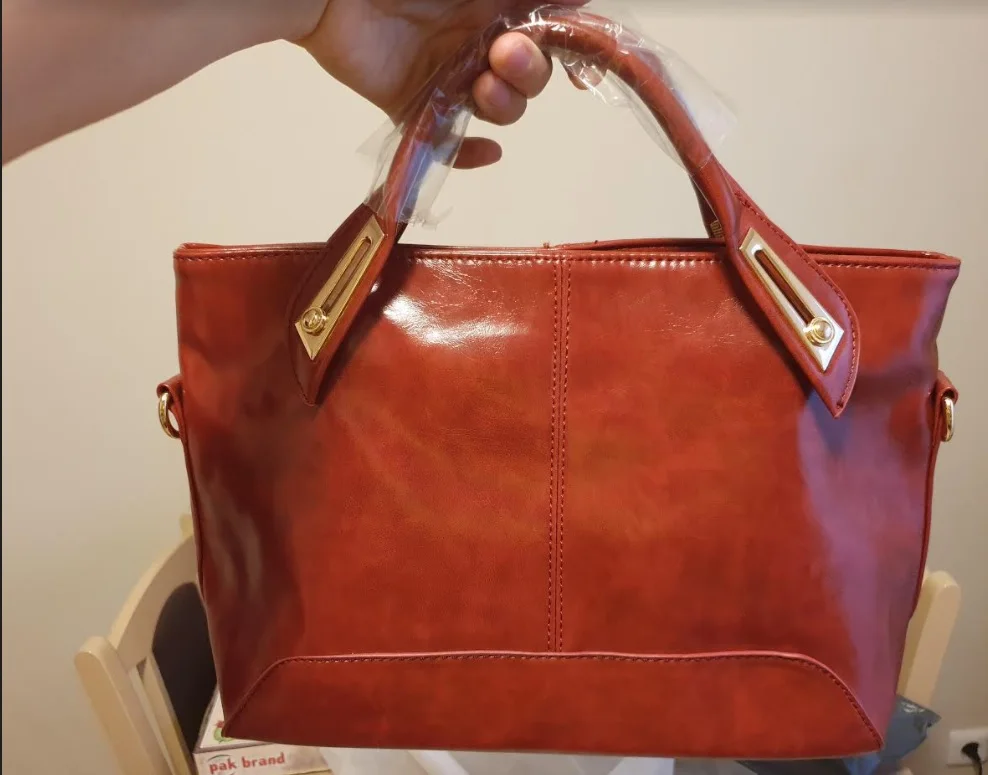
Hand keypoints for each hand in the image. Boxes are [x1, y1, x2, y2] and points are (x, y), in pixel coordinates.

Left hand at [297, 0, 588, 167]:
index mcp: (494, 4)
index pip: (546, 34)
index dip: (567, 50)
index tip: (579, 62)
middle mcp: (477, 41)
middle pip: (528, 76)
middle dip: (529, 73)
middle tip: (502, 55)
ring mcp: (447, 75)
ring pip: (496, 108)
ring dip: (506, 104)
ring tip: (482, 85)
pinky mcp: (413, 105)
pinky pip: (448, 143)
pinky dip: (470, 154)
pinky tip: (489, 152)